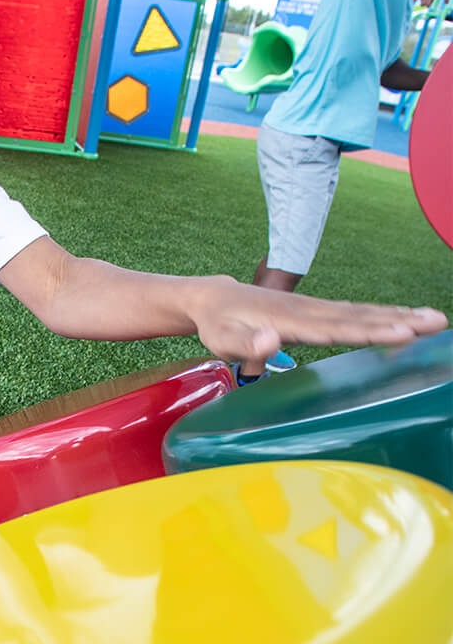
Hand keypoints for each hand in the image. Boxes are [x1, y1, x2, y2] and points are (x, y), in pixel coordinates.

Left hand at [188, 276, 447, 362]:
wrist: (213, 298)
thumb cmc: (218, 325)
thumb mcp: (222, 340)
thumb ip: (245, 344)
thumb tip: (271, 341)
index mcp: (291, 321)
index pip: (336, 329)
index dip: (370, 332)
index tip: (403, 333)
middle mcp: (308, 311)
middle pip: (359, 317)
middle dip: (399, 320)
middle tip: (438, 322)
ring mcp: (313, 308)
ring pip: (361, 312)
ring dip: (398, 315)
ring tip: (435, 319)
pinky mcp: (315, 310)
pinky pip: (354, 313)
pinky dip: (381, 315)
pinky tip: (403, 319)